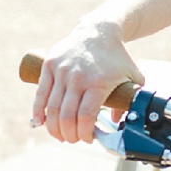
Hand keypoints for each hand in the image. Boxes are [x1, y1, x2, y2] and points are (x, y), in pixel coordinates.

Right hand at [31, 21, 144, 142]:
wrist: (98, 31)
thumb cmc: (117, 58)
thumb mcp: (133, 78)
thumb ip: (130, 100)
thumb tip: (117, 122)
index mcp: (98, 82)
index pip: (86, 116)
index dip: (85, 133)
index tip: (88, 139)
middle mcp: (78, 77)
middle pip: (67, 116)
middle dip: (69, 135)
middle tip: (74, 139)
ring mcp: (61, 71)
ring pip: (52, 108)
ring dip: (54, 128)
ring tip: (60, 135)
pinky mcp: (49, 65)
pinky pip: (40, 93)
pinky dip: (38, 111)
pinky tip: (40, 123)